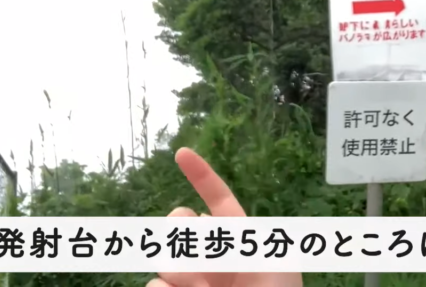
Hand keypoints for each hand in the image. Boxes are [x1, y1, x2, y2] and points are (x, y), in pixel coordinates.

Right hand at [147, 147, 302, 286]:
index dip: (202, 175)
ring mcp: (188, 279)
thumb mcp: (271, 262)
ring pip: (164, 257)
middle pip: (177, 222)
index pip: (219, 199)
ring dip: (184, 274)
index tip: (181, 152)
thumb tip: (193, 221)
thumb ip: (236, 237)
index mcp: (240, 238)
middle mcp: (210, 254)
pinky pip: (154, 285)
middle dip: (187, 234)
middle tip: (215, 265)